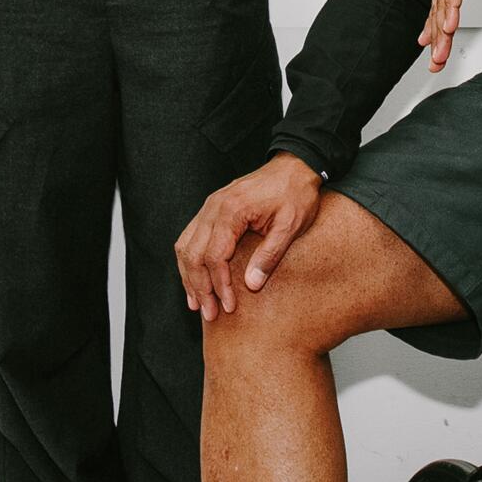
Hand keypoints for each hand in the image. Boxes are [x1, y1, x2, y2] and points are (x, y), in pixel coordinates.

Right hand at [176, 154, 322, 320]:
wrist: (295, 167)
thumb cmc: (296, 194)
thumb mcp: (290, 226)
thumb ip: (269, 254)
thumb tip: (250, 285)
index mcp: (232, 210)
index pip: (214, 255)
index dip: (219, 285)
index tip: (229, 307)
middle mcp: (214, 207)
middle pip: (193, 254)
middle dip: (199, 287)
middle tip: (210, 315)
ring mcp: (210, 206)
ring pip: (185, 246)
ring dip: (189, 277)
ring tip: (197, 304)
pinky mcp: (211, 209)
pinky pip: (190, 237)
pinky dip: (190, 261)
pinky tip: (195, 280)